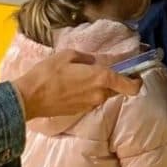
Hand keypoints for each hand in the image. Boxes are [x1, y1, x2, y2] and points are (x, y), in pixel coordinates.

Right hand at [13, 49, 139, 118]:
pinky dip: (87, 93)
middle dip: (113, 81)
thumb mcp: (68, 56)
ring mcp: (91, 104)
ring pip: (103, 94)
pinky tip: (72, 87)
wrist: (29, 98)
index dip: (137, 81)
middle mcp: (100, 94)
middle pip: (117, 89)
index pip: (131, 86)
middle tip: (101, 72)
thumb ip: (87, 58)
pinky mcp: (81, 110)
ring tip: (81, 78)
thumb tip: (93, 62)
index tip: (135, 75)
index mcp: (102, 78)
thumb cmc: (48, 74)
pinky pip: (91, 100)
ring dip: (98, 87)